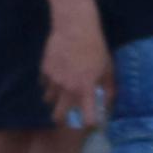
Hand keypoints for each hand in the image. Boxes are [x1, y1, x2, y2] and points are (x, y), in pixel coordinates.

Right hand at [40, 14, 108, 129]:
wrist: (75, 29)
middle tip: (69, 116)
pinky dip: (50, 84)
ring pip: (49, 100)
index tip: (92, 124)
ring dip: (56, 99)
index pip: (87, 119)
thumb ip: (108, 89)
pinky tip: (59, 74)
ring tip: (64, 90)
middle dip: (63, 119)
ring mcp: (53, 80)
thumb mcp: (108, 69)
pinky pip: (45, 85)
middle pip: (58, 117)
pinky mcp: (44, 71)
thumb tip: (109, 104)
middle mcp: (67, 89)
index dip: (90, 124)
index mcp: (86, 89)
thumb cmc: (96, 49)